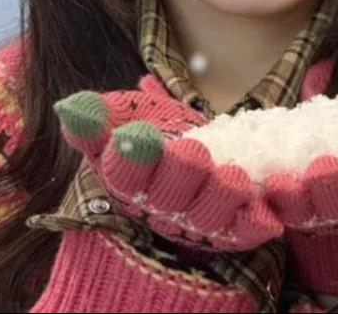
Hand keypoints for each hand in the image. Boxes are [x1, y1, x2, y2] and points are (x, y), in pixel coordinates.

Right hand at [52, 73, 282, 252]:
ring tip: (232, 175)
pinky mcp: (233, 228)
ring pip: (208, 214)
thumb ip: (99, 114)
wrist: (197, 160)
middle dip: (179, 175)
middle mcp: (161, 205)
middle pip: (169, 195)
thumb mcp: (126, 115)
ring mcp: (198, 219)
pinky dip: (255, 224)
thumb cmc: (156, 133)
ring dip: (220, 197)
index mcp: (130, 179)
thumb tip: (71, 107)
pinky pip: (244, 230)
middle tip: (190, 151)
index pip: (123, 174)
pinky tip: (267, 215)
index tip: (132, 137)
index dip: (128, 158)